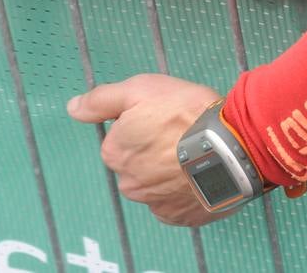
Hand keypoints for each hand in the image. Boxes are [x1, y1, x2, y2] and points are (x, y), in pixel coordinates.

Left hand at [68, 75, 228, 226]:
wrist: (233, 145)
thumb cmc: (186, 113)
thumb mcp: (139, 89)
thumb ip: (101, 100)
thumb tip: (73, 108)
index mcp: (115, 152)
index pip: (121, 139)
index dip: (143, 124)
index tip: (164, 117)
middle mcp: (130, 183)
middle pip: (137, 163)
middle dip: (154, 150)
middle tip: (180, 134)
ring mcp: (155, 204)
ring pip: (156, 183)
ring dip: (170, 171)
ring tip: (195, 152)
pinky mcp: (180, 217)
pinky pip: (175, 202)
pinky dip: (184, 190)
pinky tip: (199, 172)